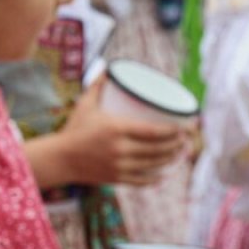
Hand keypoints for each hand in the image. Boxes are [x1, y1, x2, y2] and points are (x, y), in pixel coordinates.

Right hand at [42, 81, 188, 186]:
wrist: (61, 158)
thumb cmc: (74, 128)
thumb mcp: (85, 104)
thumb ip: (97, 86)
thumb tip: (109, 69)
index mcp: (116, 129)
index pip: (153, 131)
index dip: (172, 131)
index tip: (184, 126)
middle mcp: (120, 149)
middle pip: (157, 149)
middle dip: (177, 145)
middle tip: (187, 138)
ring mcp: (120, 166)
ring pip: (154, 165)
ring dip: (172, 159)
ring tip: (182, 152)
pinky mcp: (117, 178)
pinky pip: (143, 180)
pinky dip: (157, 177)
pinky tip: (166, 173)